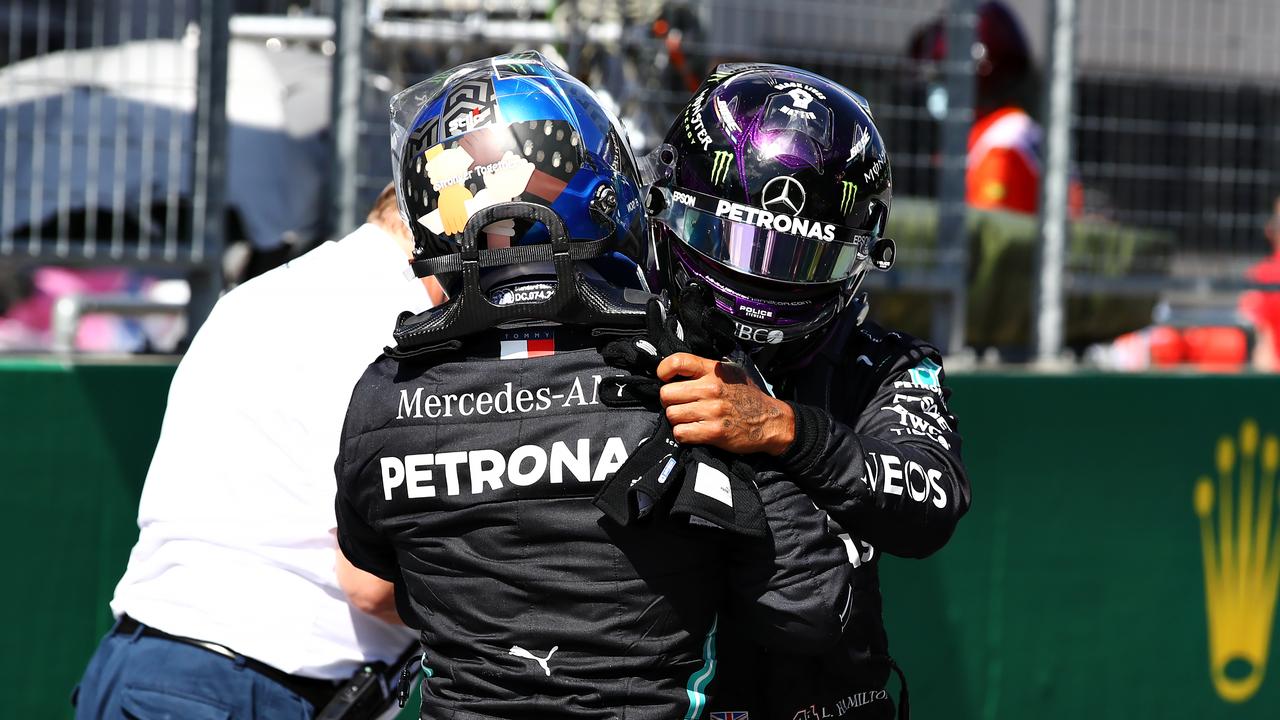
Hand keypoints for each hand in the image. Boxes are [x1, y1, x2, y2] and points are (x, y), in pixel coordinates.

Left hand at [656, 352, 794, 455]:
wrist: (771, 421)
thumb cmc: (748, 396)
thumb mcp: (731, 372)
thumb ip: (706, 369)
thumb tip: (678, 370)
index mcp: (714, 370)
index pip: (678, 362)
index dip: (663, 370)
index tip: (664, 378)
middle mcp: (711, 388)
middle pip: (667, 394)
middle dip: (669, 401)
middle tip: (679, 404)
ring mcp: (712, 411)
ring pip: (672, 415)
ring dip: (677, 420)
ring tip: (689, 419)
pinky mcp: (713, 432)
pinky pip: (681, 433)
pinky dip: (684, 434)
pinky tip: (693, 431)